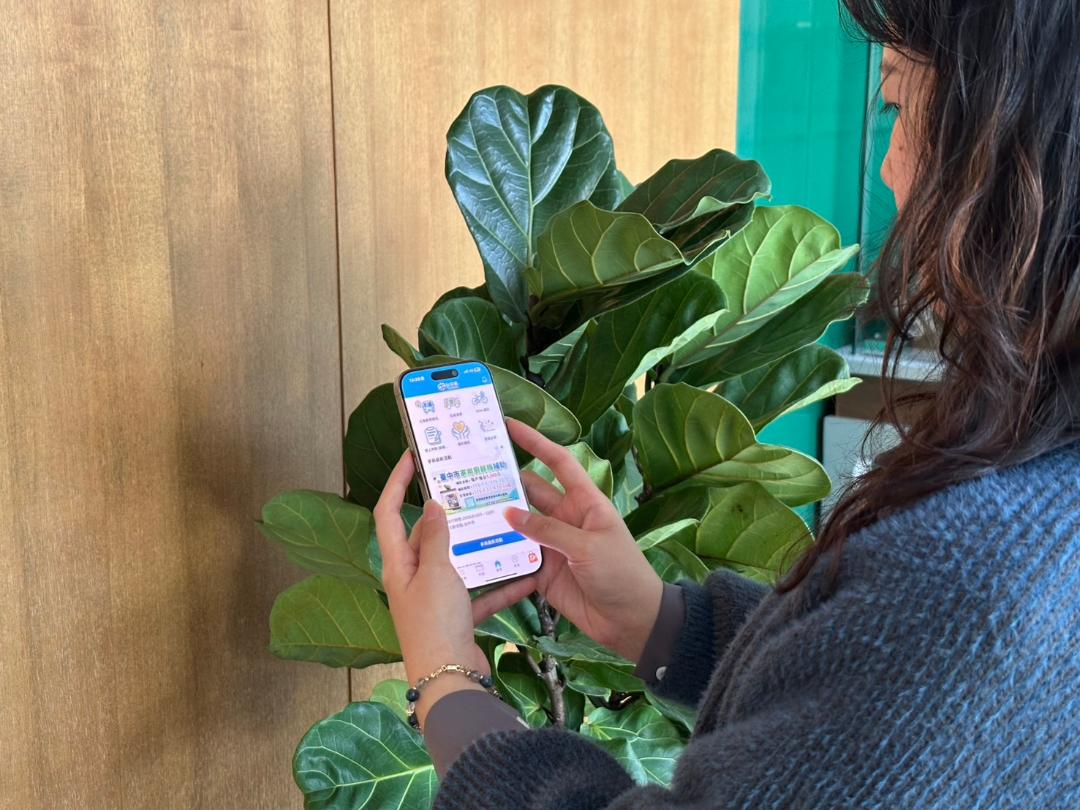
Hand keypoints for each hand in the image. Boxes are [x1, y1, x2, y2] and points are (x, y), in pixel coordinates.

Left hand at [372, 450, 537, 725]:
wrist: (449, 679)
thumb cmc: (435, 623)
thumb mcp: (436, 573)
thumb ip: (436, 538)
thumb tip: (434, 506)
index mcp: (397, 564)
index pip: (389, 512)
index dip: (397, 482)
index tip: (413, 457)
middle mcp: (412, 578)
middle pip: (425, 536)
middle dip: (448, 513)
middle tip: (469, 486)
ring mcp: (435, 598)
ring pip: (457, 562)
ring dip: (478, 546)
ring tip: (501, 521)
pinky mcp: (458, 616)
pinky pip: (480, 592)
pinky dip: (500, 584)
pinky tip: (526, 574)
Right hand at [473, 417, 663, 663]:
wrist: (631, 620)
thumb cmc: (621, 573)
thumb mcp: (587, 546)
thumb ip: (547, 530)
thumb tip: (509, 513)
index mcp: (584, 502)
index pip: (558, 463)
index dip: (536, 442)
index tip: (510, 425)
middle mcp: (565, 518)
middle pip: (530, 492)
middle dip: (505, 481)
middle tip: (471, 471)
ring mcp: (552, 545)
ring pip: (519, 524)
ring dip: (497, 517)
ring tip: (464, 506)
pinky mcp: (542, 571)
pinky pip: (516, 555)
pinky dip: (499, 551)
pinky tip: (473, 545)